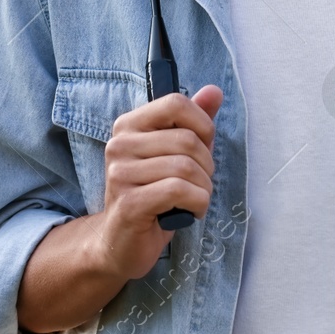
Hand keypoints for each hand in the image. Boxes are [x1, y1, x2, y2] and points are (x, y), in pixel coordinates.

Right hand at [93, 84, 223, 280]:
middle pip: (187, 140)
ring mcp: (121, 174)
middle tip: (199, 183)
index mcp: (129, 125)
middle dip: (207, 166)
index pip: (175, 103)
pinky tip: (191, 212)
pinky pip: (179, 191)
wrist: (120, 243)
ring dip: (204, 188)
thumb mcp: (174, 154)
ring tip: (195, 199)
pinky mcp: (129, 202)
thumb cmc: (153, 195)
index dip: (202, 124)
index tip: (204, 147)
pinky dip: (197, 203)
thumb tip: (214, 91)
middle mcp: (119, 145)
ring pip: (186, 167)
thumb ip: (193, 122)